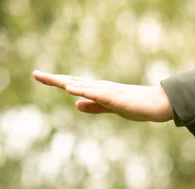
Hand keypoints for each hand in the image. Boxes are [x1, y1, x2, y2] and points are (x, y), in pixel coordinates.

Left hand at [32, 71, 173, 122]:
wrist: (158, 104)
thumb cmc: (137, 105)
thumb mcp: (111, 108)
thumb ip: (94, 106)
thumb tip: (75, 104)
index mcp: (98, 91)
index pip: (73, 84)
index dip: (56, 81)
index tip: (39, 76)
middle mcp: (100, 87)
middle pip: (74, 81)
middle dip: (55, 79)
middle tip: (36, 74)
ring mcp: (108, 92)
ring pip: (83, 85)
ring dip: (66, 82)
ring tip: (50, 79)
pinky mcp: (116, 98)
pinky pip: (97, 94)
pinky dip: (84, 90)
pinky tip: (72, 88)